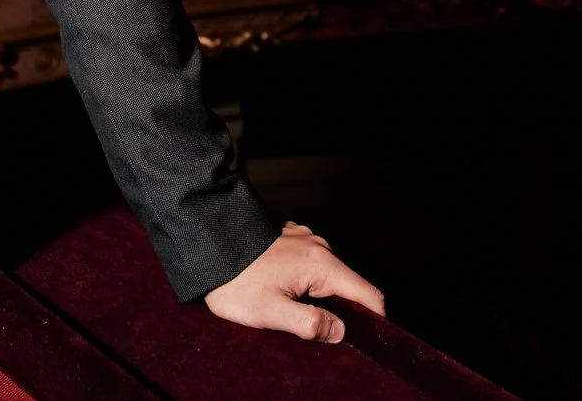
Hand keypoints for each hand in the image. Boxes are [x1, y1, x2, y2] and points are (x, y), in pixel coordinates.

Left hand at [203, 222, 384, 342]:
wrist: (206, 246)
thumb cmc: (235, 281)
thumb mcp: (272, 312)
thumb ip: (311, 324)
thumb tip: (340, 332)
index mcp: (321, 263)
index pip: (369, 295)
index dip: (376, 321)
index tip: (369, 341)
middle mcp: (319, 247)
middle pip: (350, 286)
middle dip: (347, 312)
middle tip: (325, 335)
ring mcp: (304, 240)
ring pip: (330, 276)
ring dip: (324, 298)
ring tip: (301, 316)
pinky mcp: (290, 241)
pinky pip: (311, 265)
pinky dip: (309, 283)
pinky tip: (288, 294)